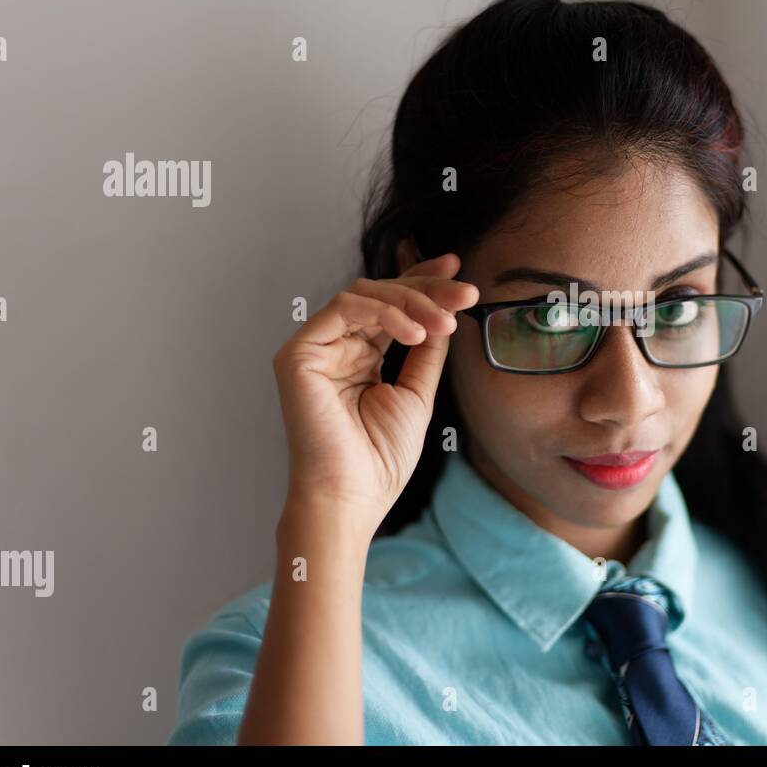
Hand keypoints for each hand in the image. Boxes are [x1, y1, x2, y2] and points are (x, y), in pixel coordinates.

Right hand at [270, 252, 478, 544]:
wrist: (354, 496)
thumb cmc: (381, 459)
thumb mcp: (417, 392)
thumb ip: (427, 350)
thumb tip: (446, 310)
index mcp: (360, 356)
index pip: (391, 306)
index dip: (422, 281)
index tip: (459, 271)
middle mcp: (336, 347)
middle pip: (380, 293)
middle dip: (428, 287)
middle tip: (466, 293)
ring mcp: (315, 348)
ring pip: (364, 293)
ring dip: (412, 300)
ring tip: (445, 323)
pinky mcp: (299, 353)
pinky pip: (344, 309)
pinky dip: (385, 312)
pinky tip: (415, 333)